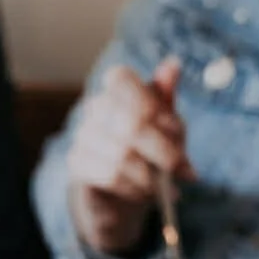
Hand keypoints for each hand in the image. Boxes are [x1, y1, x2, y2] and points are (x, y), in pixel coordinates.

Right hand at [67, 57, 195, 255]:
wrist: (120, 194)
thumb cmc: (148, 151)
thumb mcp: (166, 126)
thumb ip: (167, 99)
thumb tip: (173, 63)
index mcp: (117, 89)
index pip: (120, 78)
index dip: (150, 103)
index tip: (174, 130)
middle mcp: (95, 107)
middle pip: (131, 121)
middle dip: (164, 151)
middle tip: (182, 170)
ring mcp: (82, 134)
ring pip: (123, 154)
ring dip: (150, 176)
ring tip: (162, 187)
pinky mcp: (76, 163)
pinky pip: (110, 175)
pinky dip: (134, 188)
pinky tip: (143, 193)